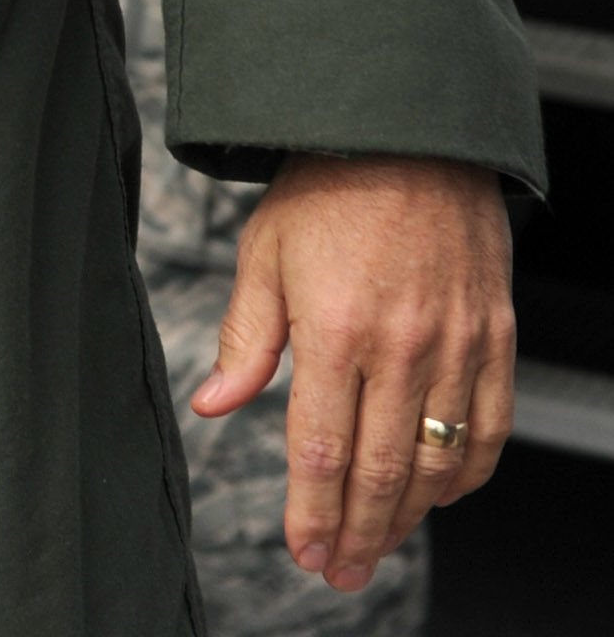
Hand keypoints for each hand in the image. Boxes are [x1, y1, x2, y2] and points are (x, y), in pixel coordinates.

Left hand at [194, 153, 513, 592]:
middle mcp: (402, 345)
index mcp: (335, 327)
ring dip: (410, 515)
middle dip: (359, 532)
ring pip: (439, 460)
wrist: (410, 135)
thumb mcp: (263, 254)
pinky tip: (441, 493)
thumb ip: (246, 339)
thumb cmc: (326, 189)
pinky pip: (488, 427)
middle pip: (383, 470)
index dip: (314, 510)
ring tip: (380, 544)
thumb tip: (214, 404)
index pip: (323, 447)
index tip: (306, 550)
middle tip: (341, 571)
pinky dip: (468, 472)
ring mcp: (457, 345)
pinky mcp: (494, 338)